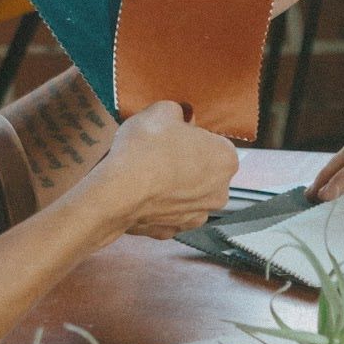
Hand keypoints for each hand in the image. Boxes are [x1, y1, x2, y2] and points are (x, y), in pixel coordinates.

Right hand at [89, 100, 237, 241]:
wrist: (117, 192)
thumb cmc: (145, 148)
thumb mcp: (161, 110)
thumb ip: (177, 112)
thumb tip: (178, 118)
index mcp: (226, 159)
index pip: (212, 142)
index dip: (190, 137)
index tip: (170, 136)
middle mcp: (220, 192)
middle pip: (204, 171)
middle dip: (186, 164)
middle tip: (157, 155)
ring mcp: (196, 216)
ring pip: (187, 196)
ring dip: (173, 188)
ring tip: (146, 177)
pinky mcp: (172, 232)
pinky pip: (167, 214)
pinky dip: (157, 207)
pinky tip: (141, 196)